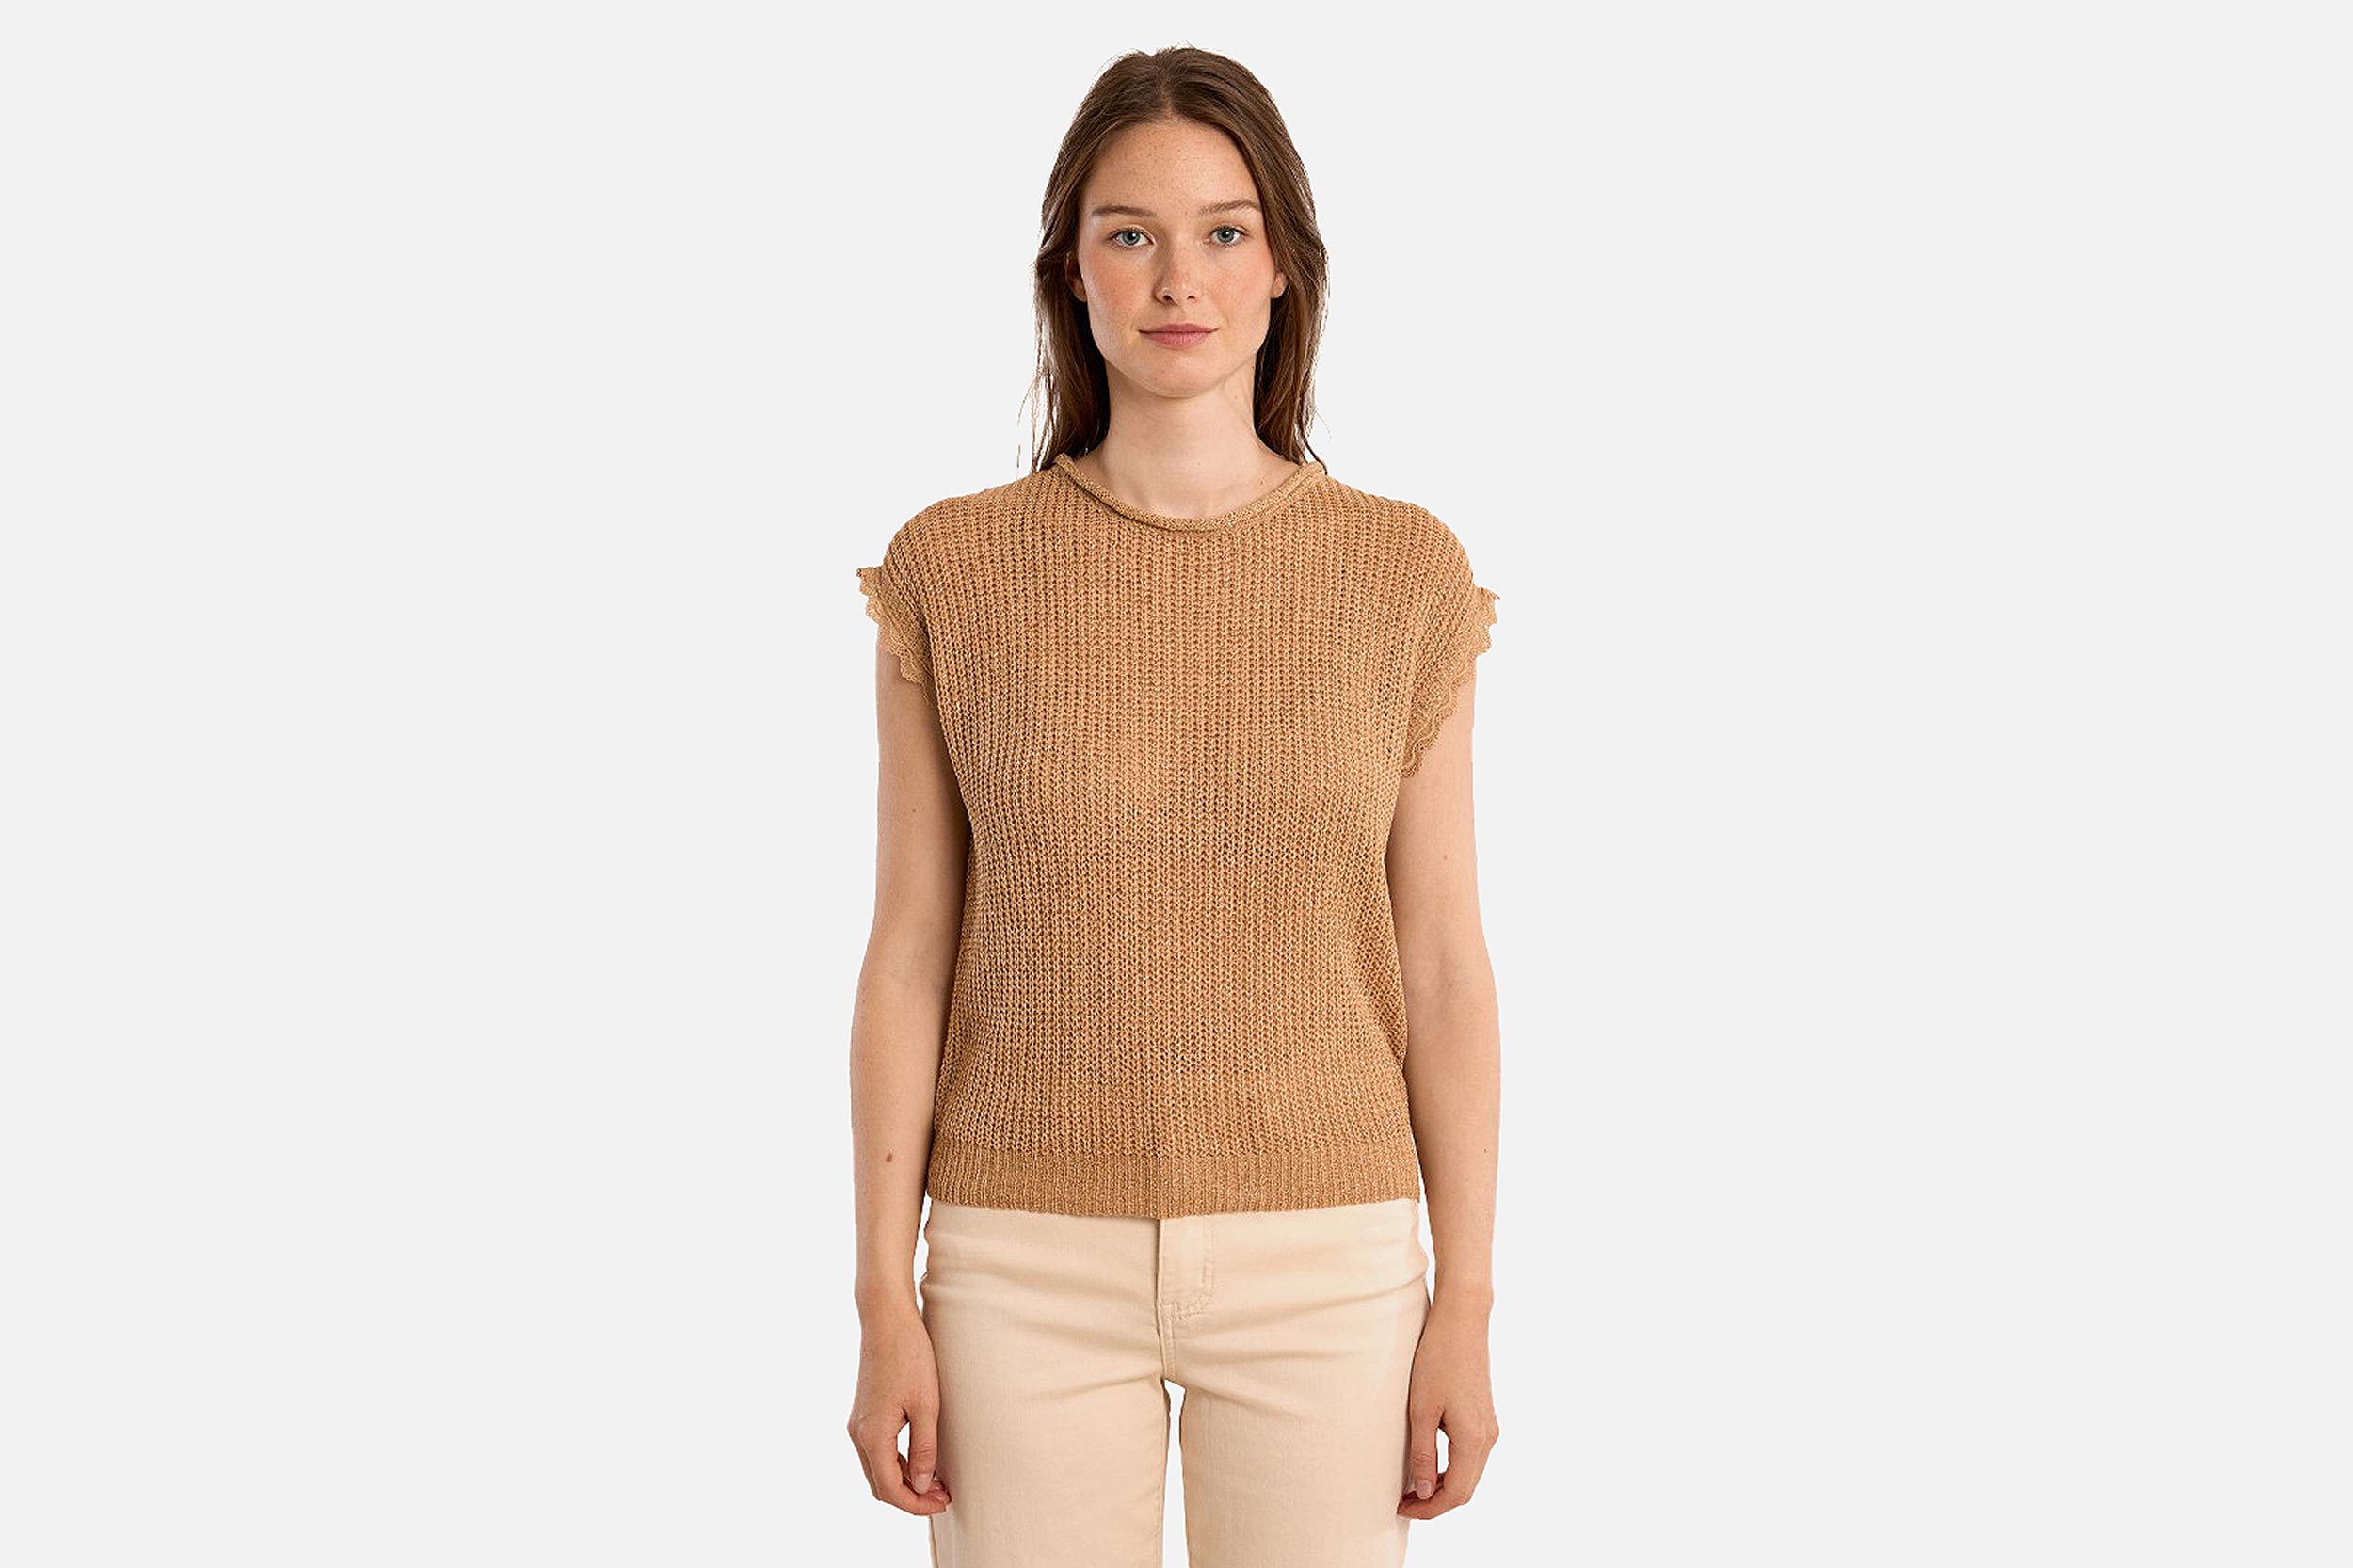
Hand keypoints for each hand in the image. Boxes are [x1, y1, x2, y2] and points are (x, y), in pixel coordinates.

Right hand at [846, 1304, 952, 1514]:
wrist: (886, 1320)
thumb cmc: (910, 1357)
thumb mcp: (926, 1405)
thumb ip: (924, 1448)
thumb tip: (923, 1484)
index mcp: (872, 1436)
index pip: (890, 1490)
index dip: (916, 1504)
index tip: (943, 1502)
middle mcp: (858, 1434)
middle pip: (880, 1484)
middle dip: (911, 1497)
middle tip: (943, 1495)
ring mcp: (858, 1423)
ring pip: (877, 1469)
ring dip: (904, 1480)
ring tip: (937, 1481)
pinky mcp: (863, 1413)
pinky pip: (876, 1451)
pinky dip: (896, 1463)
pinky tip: (919, 1459)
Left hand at [1398, 1299, 1499, 1517]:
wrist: (1462, 1322)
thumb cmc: (1438, 1360)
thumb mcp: (1422, 1410)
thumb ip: (1423, 1453)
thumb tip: (1424, 1492)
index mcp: (1474, 1440)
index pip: (1455, 1494)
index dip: (1427, 1509)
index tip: (1400, 1508)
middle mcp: (1488, 1438)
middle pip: (1465, 1489)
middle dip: (1435, 1503)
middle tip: (1403, 1502)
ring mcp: (1489, 1427)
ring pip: (1470, 1474)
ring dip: (1443, 1487)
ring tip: (1411, 1486)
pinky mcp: (1485, 1416)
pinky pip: (1471, 1456)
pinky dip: (1451, 1469)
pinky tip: (1429, 1463)